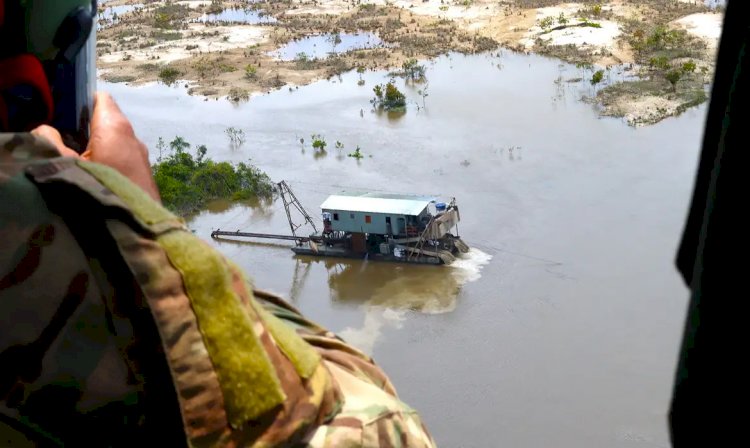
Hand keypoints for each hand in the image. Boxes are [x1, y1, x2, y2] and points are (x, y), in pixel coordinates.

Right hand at [31, 92, 160, 201]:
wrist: (136, 229)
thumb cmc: (99, 190)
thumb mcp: (63, 165)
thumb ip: (49, 141)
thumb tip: (46, 130)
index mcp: (115, 127)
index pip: (100, 99)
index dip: (80, 102)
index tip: (63, 114)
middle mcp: (133, 138)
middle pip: (107, 122)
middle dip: (85, 128)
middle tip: (63, 141)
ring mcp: (142, 158)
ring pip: (115, 143)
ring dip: (96, 149)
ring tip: (75, 162)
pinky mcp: (144, 177)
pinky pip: (122, 161)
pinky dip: (108, 163)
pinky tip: (94, 179)